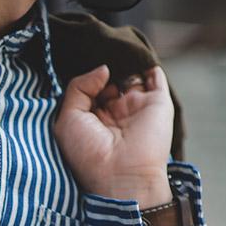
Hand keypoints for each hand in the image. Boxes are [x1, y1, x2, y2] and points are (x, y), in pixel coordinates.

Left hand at [53, 64, 173, 206]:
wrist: (121, 176)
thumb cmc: (88, 154)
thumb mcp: (68, 119)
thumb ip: (78, 88)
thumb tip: (103, 69)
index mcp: (90, 119)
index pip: (87, 89)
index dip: (85, 77)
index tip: (79, 64)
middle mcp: (113, 112)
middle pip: (109, 79)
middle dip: (104, 66)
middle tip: (98, 53)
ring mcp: (135, 106)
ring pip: (130, 73)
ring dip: (124, 60)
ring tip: (116, 50)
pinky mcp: (157, 103)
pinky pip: (154, 75)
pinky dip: (146, 61)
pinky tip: (134, 52)